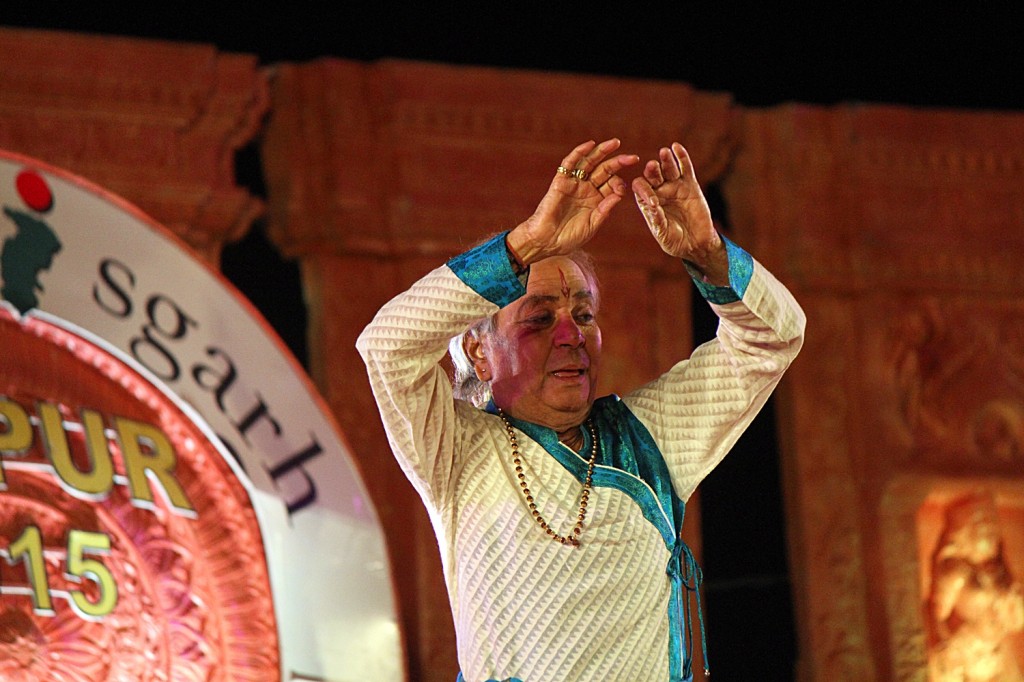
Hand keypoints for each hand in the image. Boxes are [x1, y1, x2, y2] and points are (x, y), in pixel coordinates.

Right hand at [507, 138, 638, 263]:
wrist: (546, 241)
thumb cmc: (568, 238)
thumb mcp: (592, 225)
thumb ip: (604, 210)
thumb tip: (618, 195)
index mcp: (596, 200)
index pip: (612, 184)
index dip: (619, 184)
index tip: (622, 189)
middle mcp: (586, 189)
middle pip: (605, 170)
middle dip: (619, 162)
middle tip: (633, 158)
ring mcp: (574, 184)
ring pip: (590, 163)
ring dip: (602, 152)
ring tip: (615, 143)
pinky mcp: (560, 181)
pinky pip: (569, 163)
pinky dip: (579, 153)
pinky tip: (590, 145)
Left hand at [632, 143, 727, 284]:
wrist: (695, 243)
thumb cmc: (675, 241)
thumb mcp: (663, 234)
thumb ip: (658, 221)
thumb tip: (653, 206)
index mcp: (647, 202)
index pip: (641, 189)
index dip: (644, 191)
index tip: (654, 202)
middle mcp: (658, 191)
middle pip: (653, 175)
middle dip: (652, 171)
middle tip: (652, 166)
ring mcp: (674, 186)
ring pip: (668, 169)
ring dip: (666, 160)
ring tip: (664, 152)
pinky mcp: (690, 184)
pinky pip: (685, 168)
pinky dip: (682, 157)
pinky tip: (677, 147)